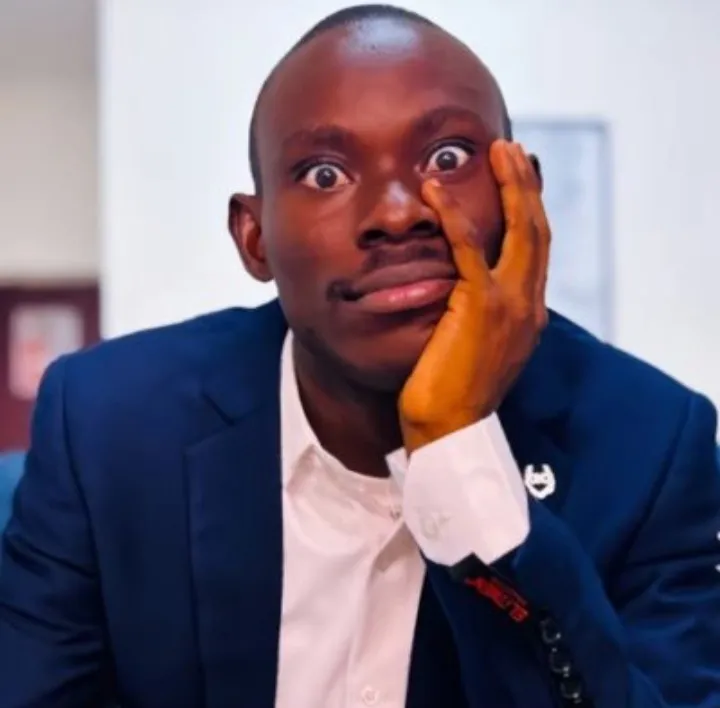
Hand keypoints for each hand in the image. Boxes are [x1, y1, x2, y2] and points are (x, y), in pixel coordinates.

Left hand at [398, 140, 550, 452]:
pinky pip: (469, 248)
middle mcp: (529, 307)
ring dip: (510, 185)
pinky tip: (433, 189)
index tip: (522, 180)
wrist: (447, 431)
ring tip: (496, 151)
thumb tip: (461, 294)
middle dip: (527, 186)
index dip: (532, 211)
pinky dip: (453, 215)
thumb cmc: (450, 395)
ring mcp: (511, 306)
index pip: (536, 252)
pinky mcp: (481, 308)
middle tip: (512, 150)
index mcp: (528, 316)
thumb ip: (478, 317)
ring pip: (521, 230)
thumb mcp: (475, 349)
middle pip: (539, 231)